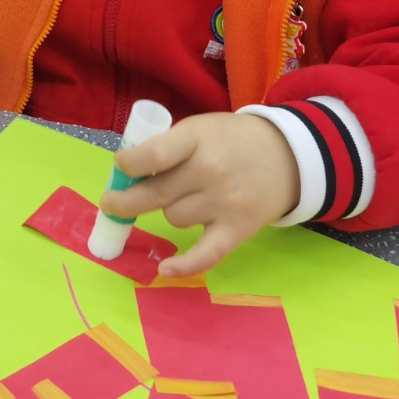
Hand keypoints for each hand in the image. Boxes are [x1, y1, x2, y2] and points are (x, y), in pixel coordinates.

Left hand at [99, 112, 298, 277]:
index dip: (128, 165)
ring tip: (184, 199)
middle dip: (125, 201)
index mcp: (197, 139)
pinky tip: (164, 269)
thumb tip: (126, 176)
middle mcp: (209, 171)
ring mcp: (224, 202)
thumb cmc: (231, 140)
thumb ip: (169, 147)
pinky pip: (206, 254)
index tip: (121, 168)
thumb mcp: (200, 129)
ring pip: (174, 218)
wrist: (288, 155)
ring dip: (169, 212)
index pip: (154, 155)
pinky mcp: (237, 229)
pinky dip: (184, 265)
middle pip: (156, 194)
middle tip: (110, 204)